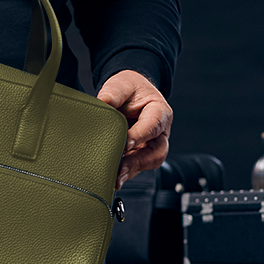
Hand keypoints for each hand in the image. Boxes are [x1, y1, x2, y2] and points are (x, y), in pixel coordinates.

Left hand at [96, 70, 172, 186]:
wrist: (128, 93)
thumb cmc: (128, 89)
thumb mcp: (121, 85)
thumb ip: (114, 93)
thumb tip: (103, 102)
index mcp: (160, 112)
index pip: (153, 126)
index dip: (140, 136)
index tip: (126, 143)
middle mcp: (159, 131)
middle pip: (157, 152)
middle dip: (138, 162)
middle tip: (120, 169)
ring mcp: (151, 144)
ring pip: (148, 162)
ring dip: (132, 171)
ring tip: (115, 178)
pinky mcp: (140, 153)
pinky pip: (136, 165)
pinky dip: (126, 172)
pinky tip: (113, 177)